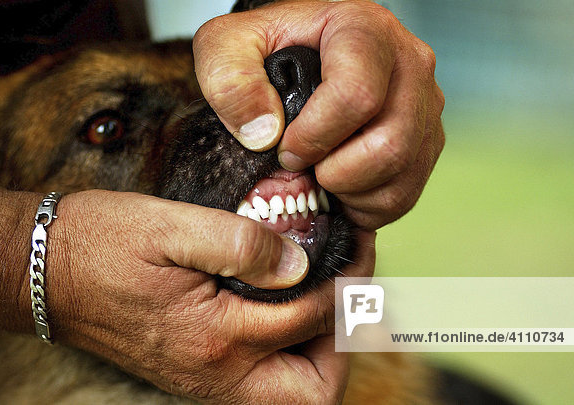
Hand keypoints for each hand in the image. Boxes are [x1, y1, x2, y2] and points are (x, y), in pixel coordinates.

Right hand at [39, 190, 374, 402]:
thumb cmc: (102, 243)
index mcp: (214, 337)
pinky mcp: (196, 372)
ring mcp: (205, 379)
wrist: (46, 272)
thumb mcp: (170, 226)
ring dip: (321, 350)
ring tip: (326, 295)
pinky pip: (263, 380)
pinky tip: (288, 307)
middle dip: (345, 343)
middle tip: (348, 288)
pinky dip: (291, 351)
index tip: (355, 244)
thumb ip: (240, 245)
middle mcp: (214, 373)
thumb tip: (299, 262)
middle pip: (312, 391)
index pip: (308, 318)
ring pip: (291, 393)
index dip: (344, 280)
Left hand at [194, 0, 444, 229]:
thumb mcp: (228, 47)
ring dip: (350, 191)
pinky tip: (340, 184)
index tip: (286, 148)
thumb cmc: (271, 49)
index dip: (314, 137)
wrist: (303, 55)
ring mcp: (424, 107)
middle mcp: (410, 66)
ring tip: (320, 172)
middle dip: (335, 172)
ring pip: (401, 175)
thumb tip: (265, 133)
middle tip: (304, 167)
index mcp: (365, 30)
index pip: (357, 95)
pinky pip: (405, 194)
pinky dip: (366, 205)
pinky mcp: (425, 142)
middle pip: (390, 144)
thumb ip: (230, 80)